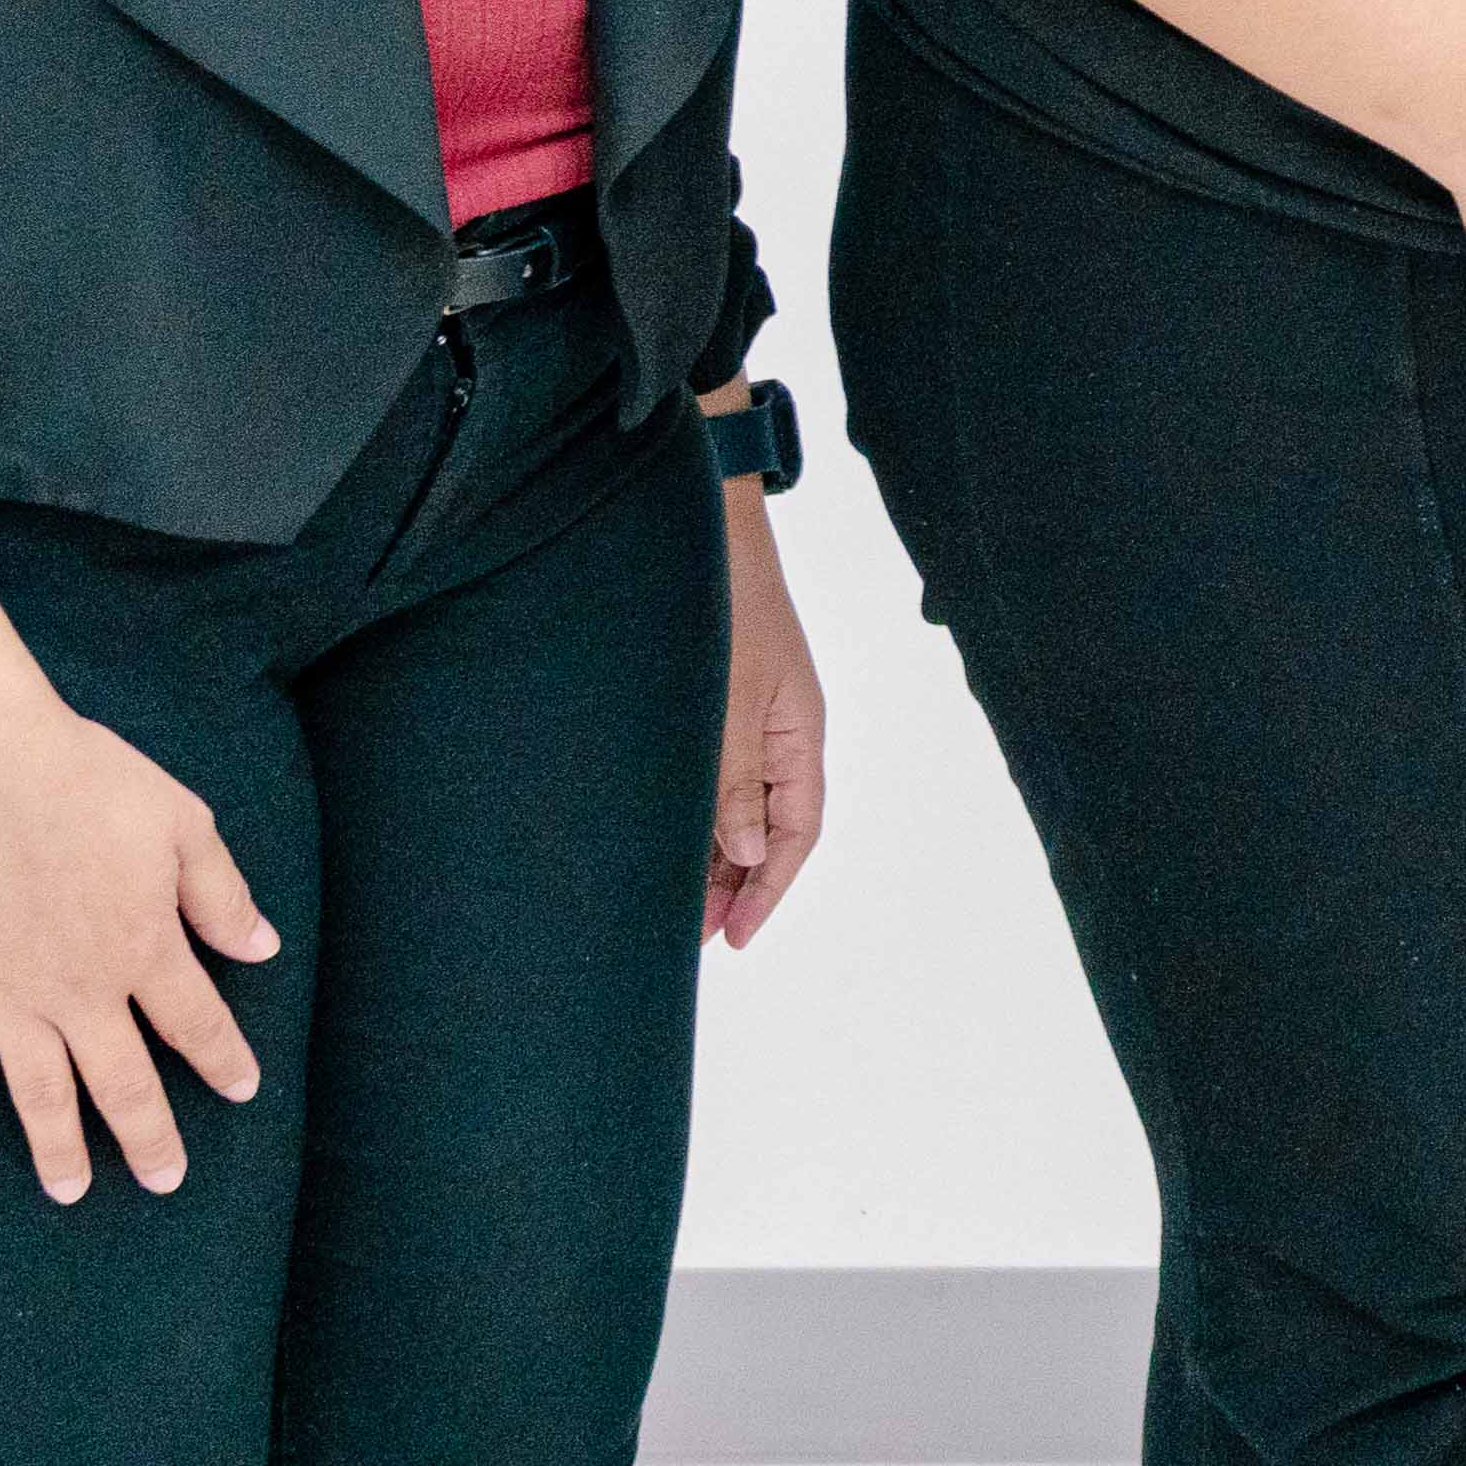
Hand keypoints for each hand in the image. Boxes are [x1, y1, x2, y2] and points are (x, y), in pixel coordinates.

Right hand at [0, 673, 278, 1198]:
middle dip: (148, 1135)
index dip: (222, 1060)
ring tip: (72, 1193)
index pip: (195, 1022)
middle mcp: (78, 988)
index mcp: (143, 946)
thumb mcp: (182, 822)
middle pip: (121, 1080)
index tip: (242, 1091)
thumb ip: (221, 894)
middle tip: (165, 1180)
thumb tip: (262, 948)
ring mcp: (3, 994)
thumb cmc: (84, 776)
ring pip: (39, 1092)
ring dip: (58, 1147)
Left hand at [706, 478, 828, 945]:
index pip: (799, 831)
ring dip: (711, 855)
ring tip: (671, 903)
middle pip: (768, 827)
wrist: (704, 527)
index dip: (769, 890)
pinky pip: (715, 775)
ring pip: (738, 805)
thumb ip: (736, 779)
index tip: (733, 938)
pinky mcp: (716, 703)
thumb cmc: (724, 606)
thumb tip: (752, 851)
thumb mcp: (730, 701)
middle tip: (688, 936)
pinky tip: (664, 836)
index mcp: (800, 733)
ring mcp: (748, 716)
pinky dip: (695, 814)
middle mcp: (779, 732)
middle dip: (734, 885)